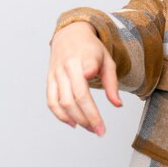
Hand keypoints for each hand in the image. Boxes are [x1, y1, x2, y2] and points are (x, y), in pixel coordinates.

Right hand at [46, 21, 121, 135]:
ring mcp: (57, 73)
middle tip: (100, 131)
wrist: (69, 35)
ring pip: (64, 102)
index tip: (90, 75)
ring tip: (91, 128)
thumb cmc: (91, 50)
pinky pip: (51, 101)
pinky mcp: (49, 80)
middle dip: (89, 116)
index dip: (88, 70)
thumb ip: (112, 82)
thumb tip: (117, 105)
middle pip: (78, 95)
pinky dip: (60, 115)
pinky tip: (73, 123)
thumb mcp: (107, 60)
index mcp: (86, 56)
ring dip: (77, 119)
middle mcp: (69, 65)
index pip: (87, 64)